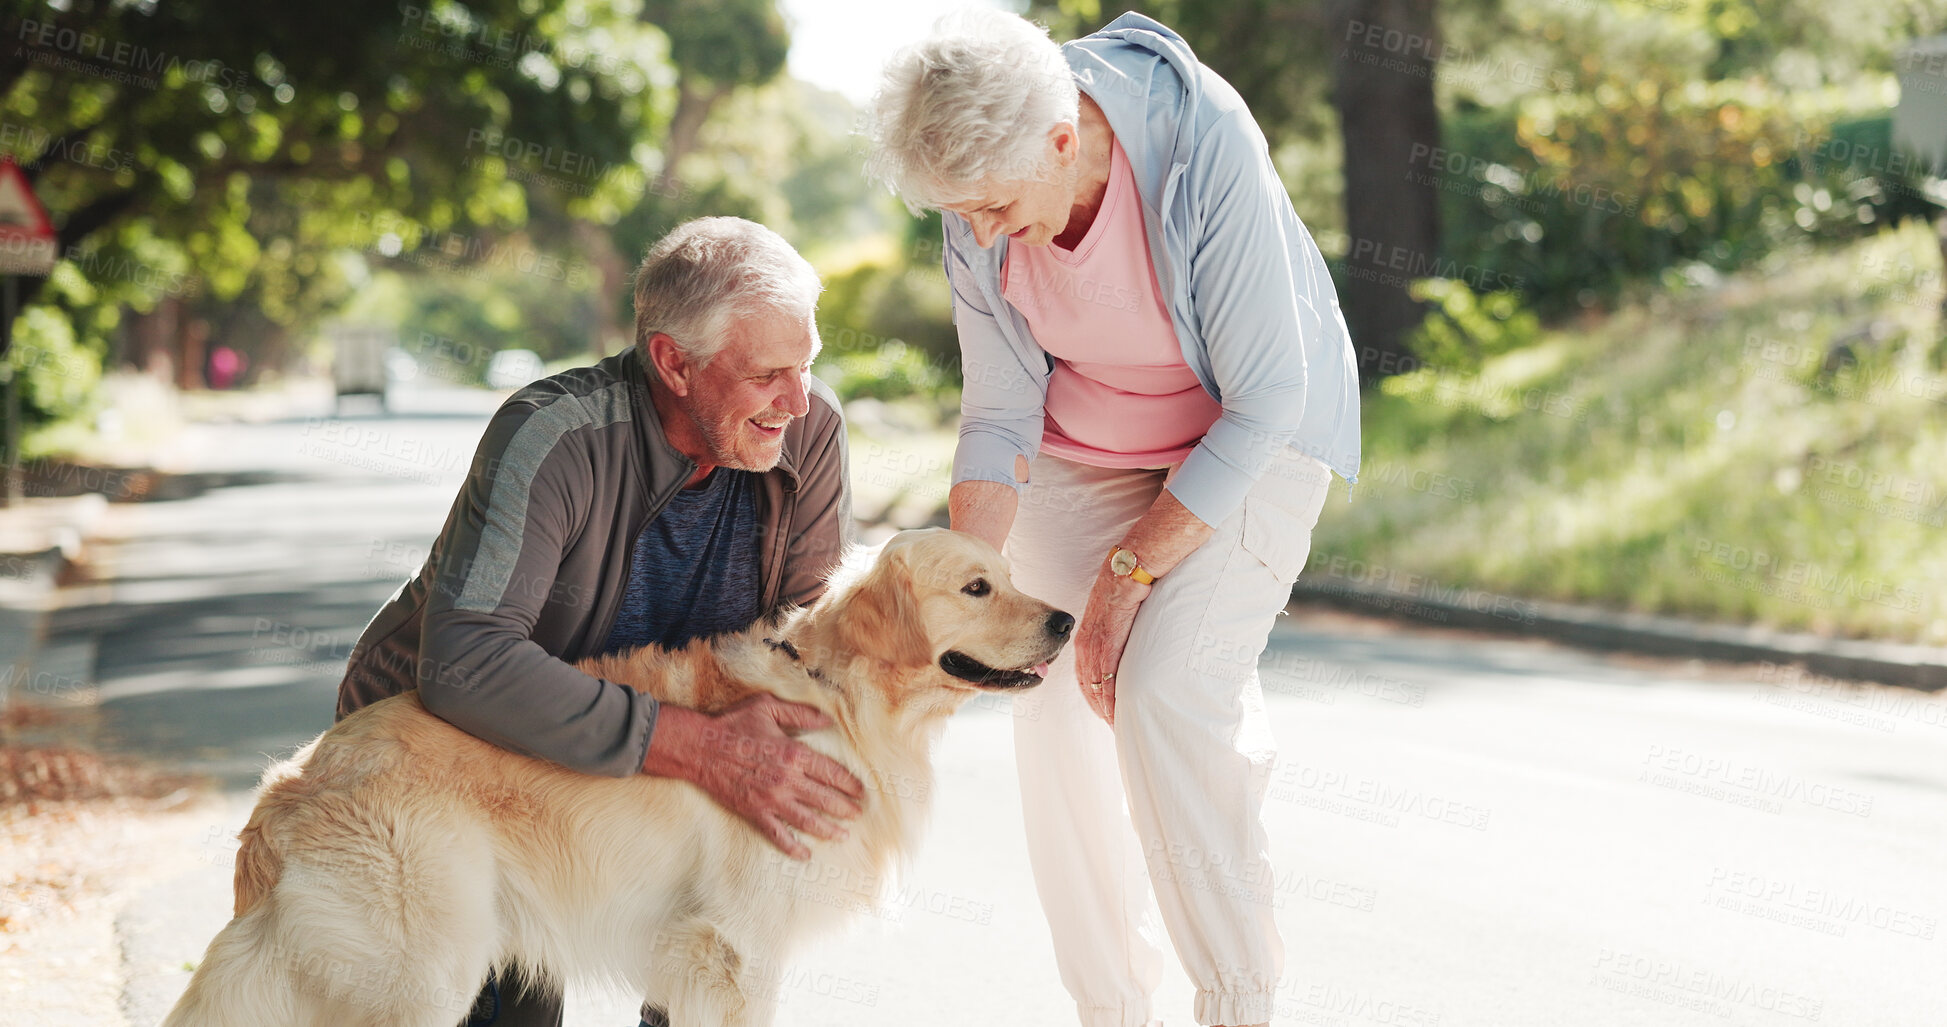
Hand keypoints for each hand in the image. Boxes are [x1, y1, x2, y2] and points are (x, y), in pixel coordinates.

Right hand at [641, 695, 865, 859]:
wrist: (700, 747)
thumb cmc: (733, 723)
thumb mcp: (768, 707)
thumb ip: (801, 713)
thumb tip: (828, 720)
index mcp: (794, 753)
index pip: (832, 772)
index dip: (850, 784)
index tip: (861, 792)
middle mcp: (787, 779)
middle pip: (825, 799)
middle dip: (845, 809)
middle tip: (857, 815)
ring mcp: (771, 799)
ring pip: (808, 820)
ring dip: (828, 830)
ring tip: (843, 835)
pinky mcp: (755, 812)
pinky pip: (778, 835)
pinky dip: (792, 847)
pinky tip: (805, 854)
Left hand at [1074, 568, 1147, 726]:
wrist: (1130, 568)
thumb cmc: (1126, 587)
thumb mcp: (1113, 614)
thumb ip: (1114, 632)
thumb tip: (1124, 644)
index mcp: (1087, 637)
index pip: (1085, 675)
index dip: (1094, 696)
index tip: (1104, 712)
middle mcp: (1087, 643)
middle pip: (1088, 686)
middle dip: (1100, 708)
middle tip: (1114, 726)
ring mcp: (1096, 643)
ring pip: (1096, 686)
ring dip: (1107, 708)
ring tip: (1118, 726)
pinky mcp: (1109, 641)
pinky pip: (1107, 676)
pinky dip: (1111, 697)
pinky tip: (1116, 712)